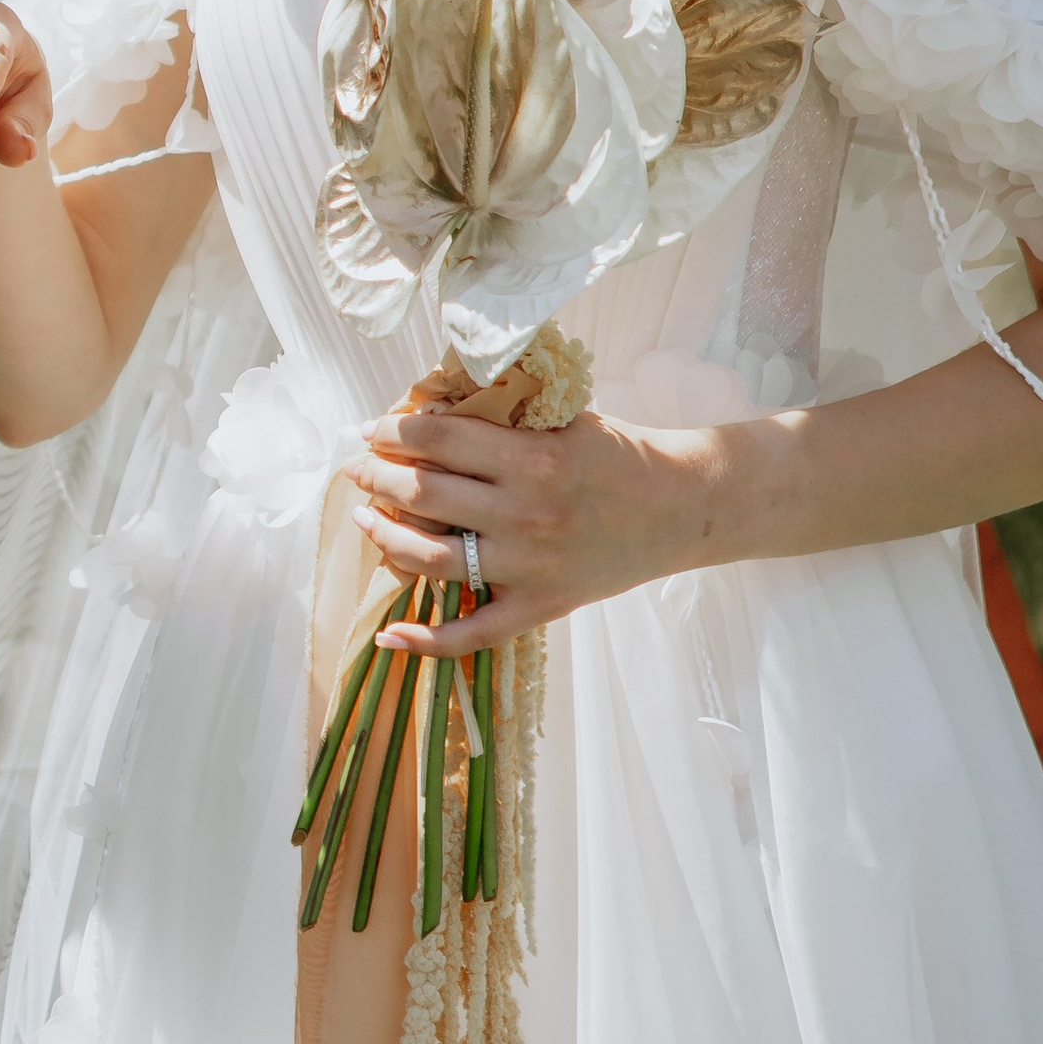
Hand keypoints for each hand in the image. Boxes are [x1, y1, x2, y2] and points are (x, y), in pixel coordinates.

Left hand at [347, 403, 720, 651]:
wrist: (683, 508)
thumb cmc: (619, 455)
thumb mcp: (565, 417)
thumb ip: (504, 413)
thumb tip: (429, 403)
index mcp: (533, 459)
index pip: (437, 440)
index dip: (391, 432)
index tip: (369, 429)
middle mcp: (526, 515)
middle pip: (423, 496)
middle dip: (377, 478)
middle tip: (358, 469)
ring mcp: (531, 567)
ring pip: (431, 559)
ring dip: (385, 538)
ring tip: (365, 520)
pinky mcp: (540, 607)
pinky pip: (472, 634)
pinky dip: (426, 640)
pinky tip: (389, 633)